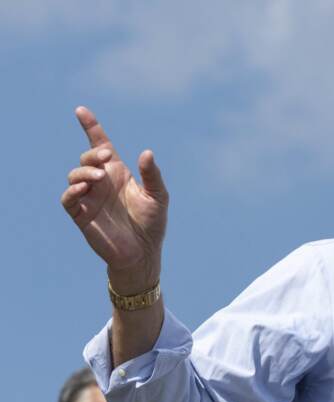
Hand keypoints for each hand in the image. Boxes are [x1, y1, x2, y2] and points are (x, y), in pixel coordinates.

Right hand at [62, 106, 168, 292]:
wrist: (143, 253)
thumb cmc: (152, 223)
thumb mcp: (158, 196)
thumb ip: (153, 175)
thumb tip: (146, 152)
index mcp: (118, 173)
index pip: (101, 144)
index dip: (91, 127)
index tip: (81, 111)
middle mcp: (101, 182)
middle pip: (88, 158)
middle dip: (94, 153)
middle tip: (107, 156)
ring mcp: (90, 198)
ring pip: (75, 176)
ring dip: (85, 172)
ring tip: (100, 177)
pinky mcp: (81, 214)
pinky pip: (68, 199)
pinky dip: (73, 191)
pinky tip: (85, 189)